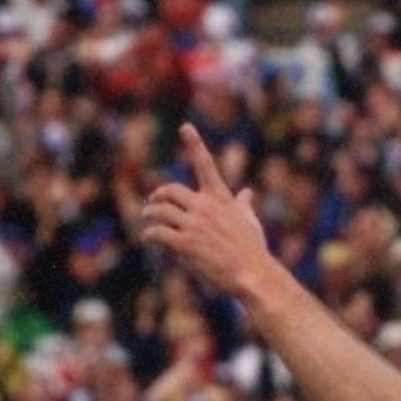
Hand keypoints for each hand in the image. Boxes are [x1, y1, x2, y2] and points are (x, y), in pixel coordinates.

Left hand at [140, 126, 273, 301]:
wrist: (253, 274)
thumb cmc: (253, 249)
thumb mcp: (250, 221)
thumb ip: (243, 204)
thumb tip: (248, 192)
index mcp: (220, 198)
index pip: (206, 164)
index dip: (195, 143)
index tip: (185, 127)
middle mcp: (205, 207)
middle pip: (171, 190)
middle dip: (159, 195)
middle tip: (153, 202)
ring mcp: (194, 225)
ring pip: (160, 211)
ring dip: (150, 214)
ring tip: (146, 218)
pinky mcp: (185, 245)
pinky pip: (159, 233)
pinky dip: (150, 234)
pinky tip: (148, 237)